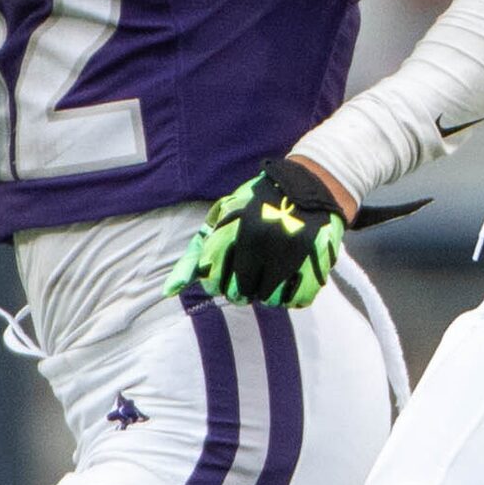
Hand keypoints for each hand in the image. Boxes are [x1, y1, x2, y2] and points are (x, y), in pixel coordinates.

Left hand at [168, 159, 351, 308]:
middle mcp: (258, 241)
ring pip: (268, 299)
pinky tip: (294, 272)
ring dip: (270, 290)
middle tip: (255, 270)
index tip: (229, 268)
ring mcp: (288, 252)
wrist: (311, 185)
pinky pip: (297, 299)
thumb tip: (168, 291)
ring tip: (275, 269)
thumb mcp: (223, 219)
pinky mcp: (315, 261)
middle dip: (244, 285)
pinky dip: (295, 292)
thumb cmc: (259, 204)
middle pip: (239, 293)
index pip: (212, 280)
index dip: (220, 277)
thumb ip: (196, 255)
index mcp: (232, 229)